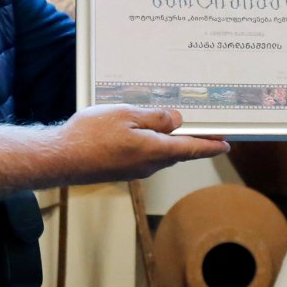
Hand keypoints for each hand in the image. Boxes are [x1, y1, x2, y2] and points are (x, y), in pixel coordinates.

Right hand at [54, 105, 228, 182]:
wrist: (60, 158)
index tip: (226, 145)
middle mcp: (149, 165)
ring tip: (170, 124)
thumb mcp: (127, 115)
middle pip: (177, 152)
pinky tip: (142, 132)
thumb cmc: (91, 135)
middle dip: (190, 141)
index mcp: (155, 151)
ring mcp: (135, 170)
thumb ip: (155, 118)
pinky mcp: (121, 171)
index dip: (211, 146)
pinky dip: (150, 144)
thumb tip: (178, 121)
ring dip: (168, 142)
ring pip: (160, 154)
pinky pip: (144, 156)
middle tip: (202, 127)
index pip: (192, 149)